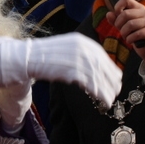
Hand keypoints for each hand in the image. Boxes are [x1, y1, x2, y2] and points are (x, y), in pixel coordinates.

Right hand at [0, 33, 121, 108]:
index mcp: (85, 42)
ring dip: (107, 92)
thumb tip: (96, 67)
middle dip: (112, 83)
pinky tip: (102, 100)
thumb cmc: (46, 54)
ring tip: (109, 101)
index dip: (111, 72)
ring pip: (100, 79)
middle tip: (114, 93)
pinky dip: (99, 94)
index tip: (115, 81)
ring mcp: (79, 60)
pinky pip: (91, 85)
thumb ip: (83, 54)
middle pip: (106, 69)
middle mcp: (85, 49)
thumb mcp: (68, 47)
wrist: (29, 57)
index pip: (104, 58)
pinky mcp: (73, 72)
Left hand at [106, 0, 144, 64]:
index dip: (118, 7)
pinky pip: (136, 34)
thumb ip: (115, 19)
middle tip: (120, 30)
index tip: (116, 16)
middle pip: (126, 14)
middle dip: (118, 24)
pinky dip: (129, 39)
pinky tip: (130, 40)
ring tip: (125, 36)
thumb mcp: (122, 25)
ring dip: (124, 33)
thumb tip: (109, 14)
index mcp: (139, 8)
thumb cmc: (133, 33)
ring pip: (130, 24)